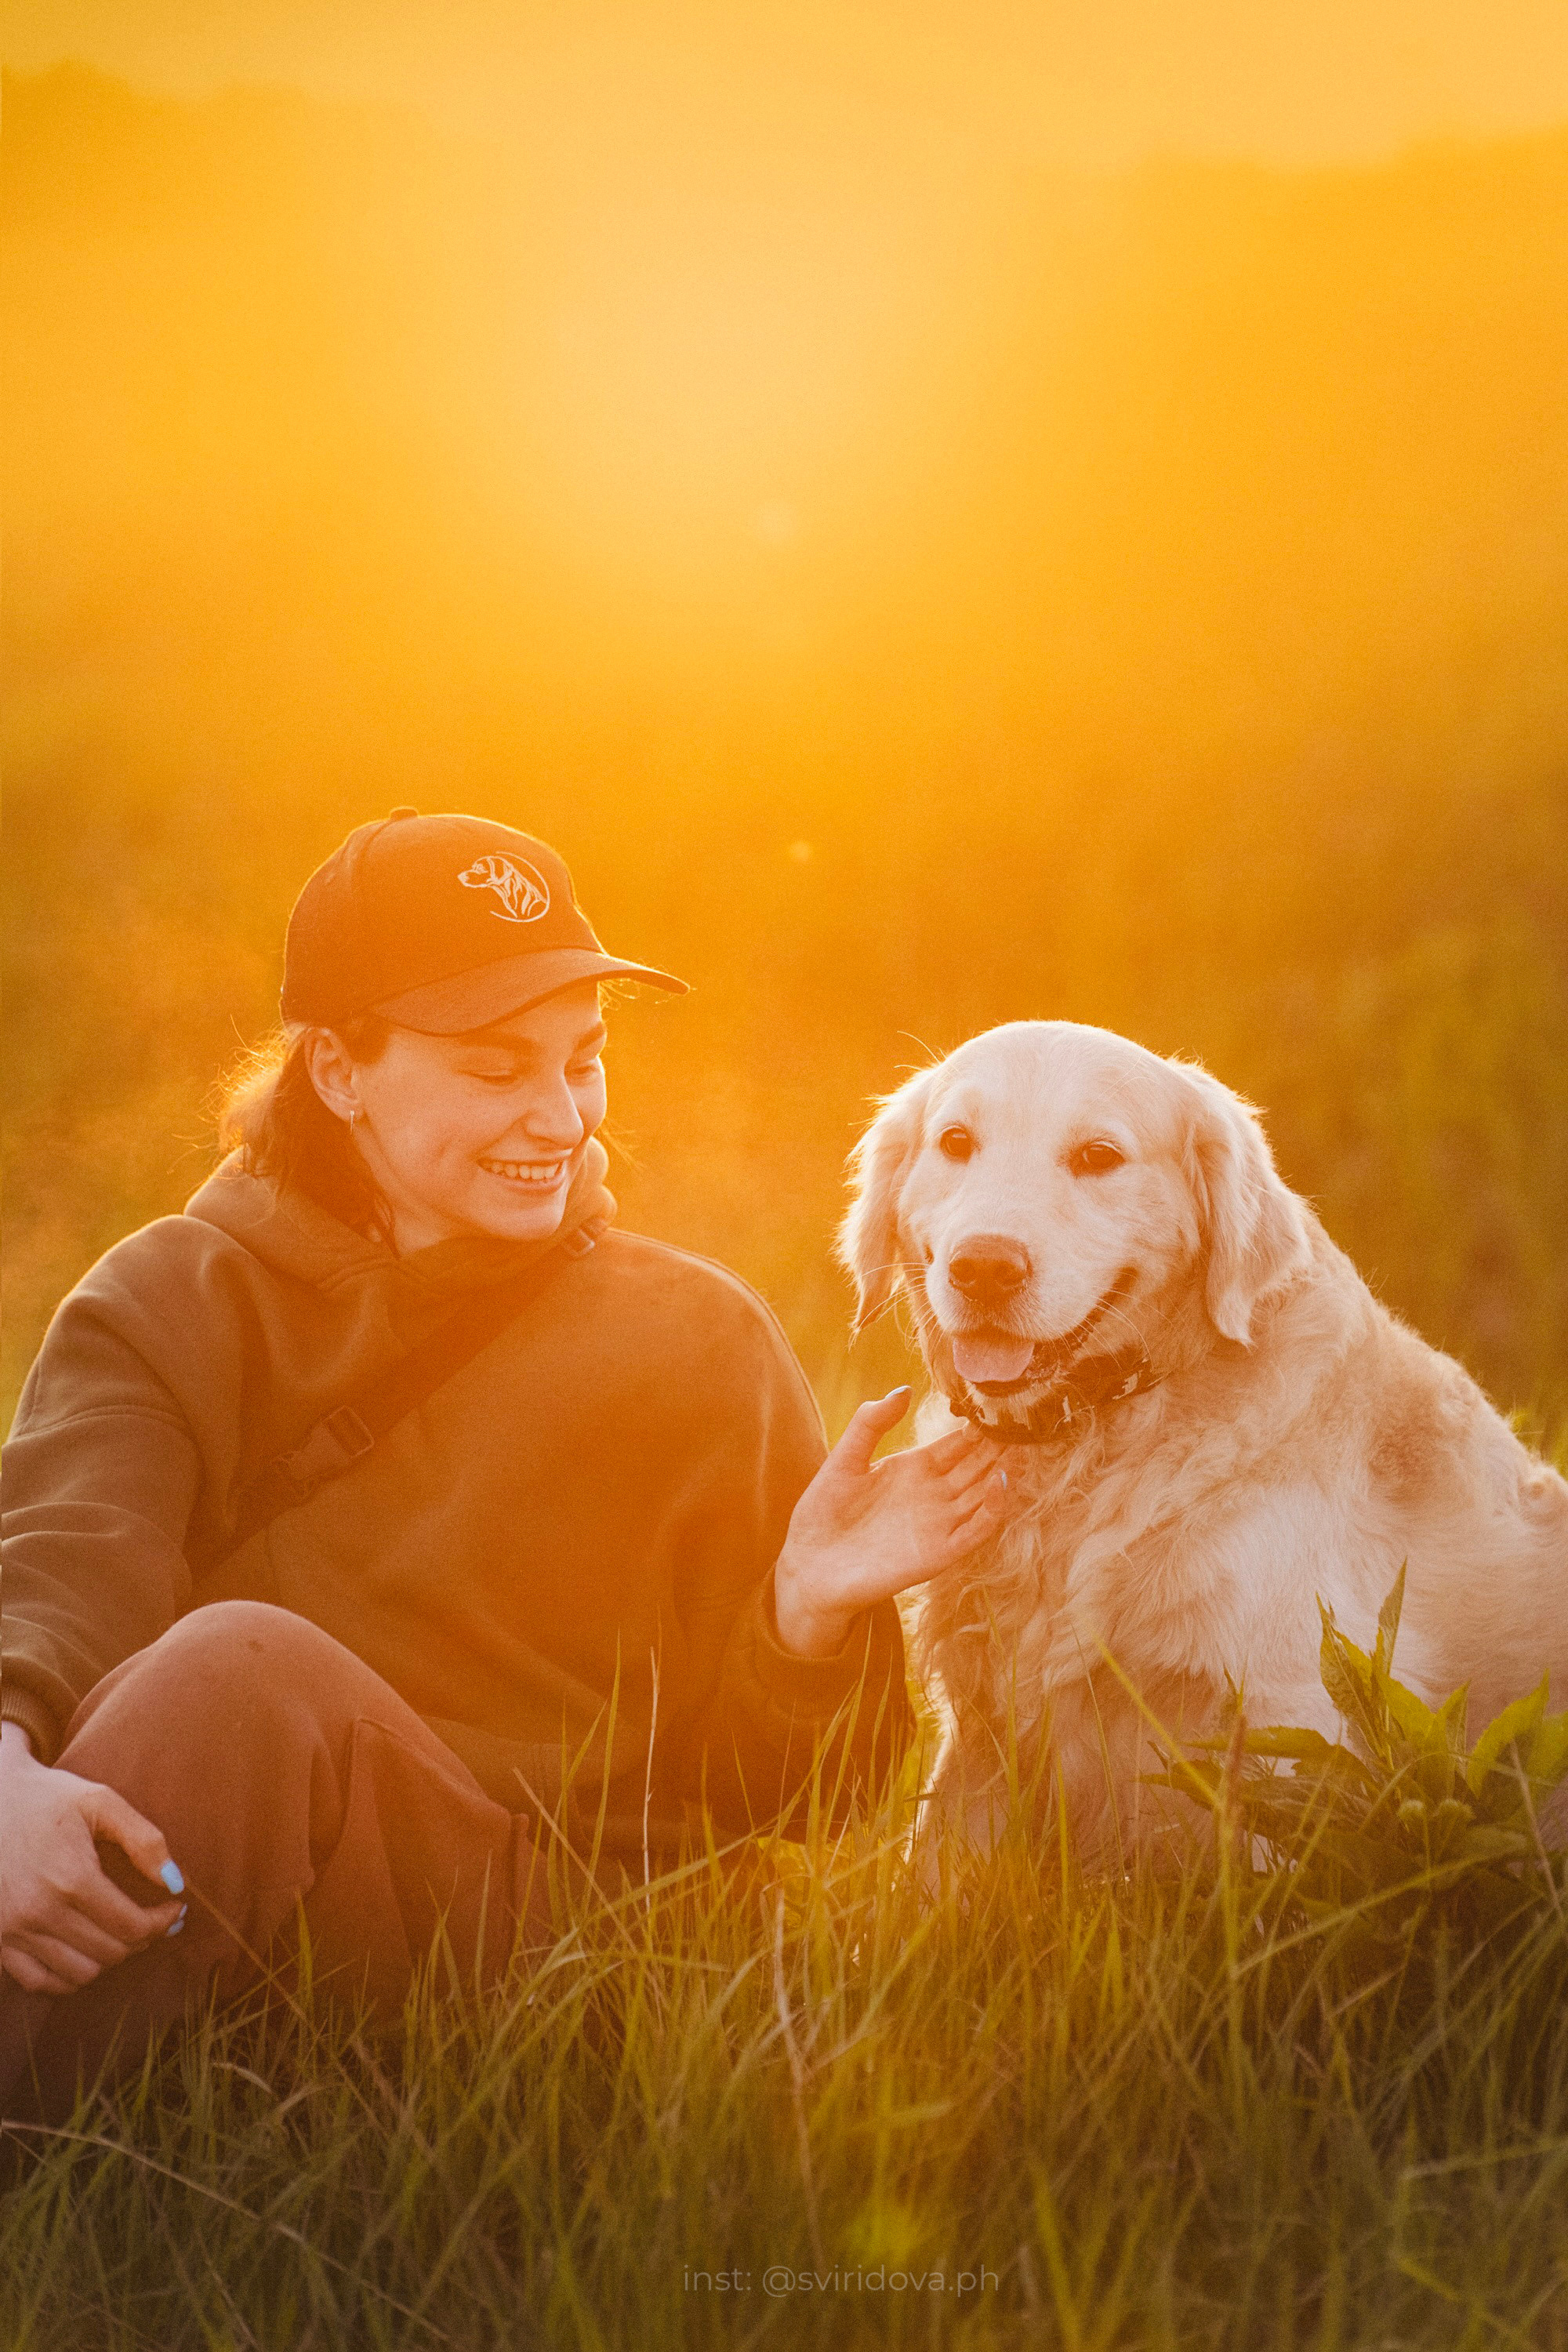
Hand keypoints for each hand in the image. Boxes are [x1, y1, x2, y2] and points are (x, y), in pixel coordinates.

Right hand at [0, 1721, 184, 1994]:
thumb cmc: (48, 1797)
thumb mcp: (101, 1801)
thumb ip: (144, 1840)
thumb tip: (175, 1883)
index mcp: (71, 1877)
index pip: (133, 1927)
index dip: (163, 1922)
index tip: (175, 1908)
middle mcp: (40, 1911)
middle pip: (110, 1952)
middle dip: (142, 1938)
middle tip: (153, 1919)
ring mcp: (13, 1930)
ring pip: (80, 1973)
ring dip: (109, 1958)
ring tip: (120, 1932)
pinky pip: (40, 1981)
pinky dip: (68, 1976)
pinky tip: (85, 1951)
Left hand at [774, 1388, 1011, 1658]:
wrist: (810, 1568)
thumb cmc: (822, 1515)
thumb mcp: (844, 1460)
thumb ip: (870, 1423)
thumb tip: (905, 1389)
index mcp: (915, 1468)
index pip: (960, 1443)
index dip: (981, 1425)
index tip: (1002, 1400)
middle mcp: (935, 1494)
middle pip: (979, 1465)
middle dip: (1002, 1444)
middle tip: (1027, 1418)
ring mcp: (940, 1523)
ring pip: (984, 1494)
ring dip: (1005, 1471)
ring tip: (1024, 1444)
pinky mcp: (940, 1553)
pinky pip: (975, 1530)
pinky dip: (992, 1509)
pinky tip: (1002, 1483)